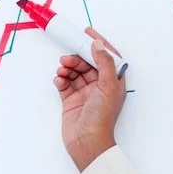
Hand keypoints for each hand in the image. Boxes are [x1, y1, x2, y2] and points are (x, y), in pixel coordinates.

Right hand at [54, 28, 125, 171]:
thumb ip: (104, 62)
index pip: (107, 57)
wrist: (86, 141)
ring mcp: (85, 93)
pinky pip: (65, 84)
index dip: (98, 43)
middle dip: (77, 57)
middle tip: (68, 58)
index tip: (88, 32)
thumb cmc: (102, 118)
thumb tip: (98, 44)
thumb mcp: (108, 86)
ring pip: (75, 72)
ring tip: (62, 70)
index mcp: (113, 82)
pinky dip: (61, 79)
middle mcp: (100, 86)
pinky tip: (59, 80)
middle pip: (88, 63)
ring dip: (67, 67)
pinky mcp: (71, 100)